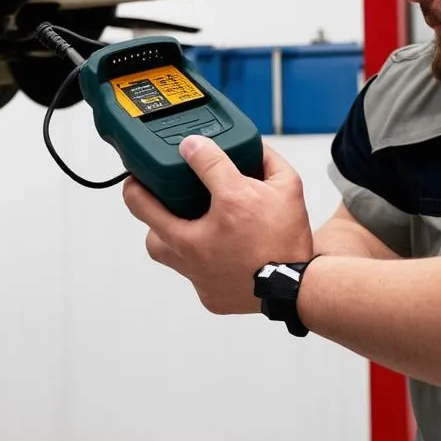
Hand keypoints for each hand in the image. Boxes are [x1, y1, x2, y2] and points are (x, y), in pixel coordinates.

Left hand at [122, 135, 312, 314]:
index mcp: (229, 207)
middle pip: (146, 212)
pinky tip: (211, 251)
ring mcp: (198, 273)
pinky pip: (189, 272)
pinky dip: (196, 260)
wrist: (299, 291)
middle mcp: (202, 242)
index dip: (189, 148)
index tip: (185, 148)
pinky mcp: (206, 295)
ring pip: (159, 248)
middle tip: (146, 185)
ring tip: (176, 220)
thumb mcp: (285, 187)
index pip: (199, 161)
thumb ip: (265, 159)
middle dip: (141, 196)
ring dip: (163, 233)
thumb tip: (250, 145)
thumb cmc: (288, 241)